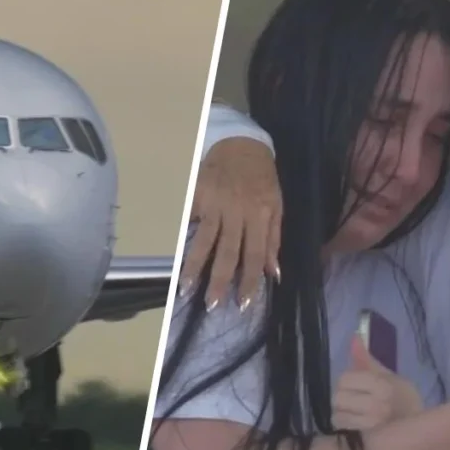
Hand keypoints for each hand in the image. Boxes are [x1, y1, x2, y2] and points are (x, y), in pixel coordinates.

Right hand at [178, 136, 280, 310]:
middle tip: (211, 305)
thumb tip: (273, 274)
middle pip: (228, 251)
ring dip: (194, 266)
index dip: (249, 280)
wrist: (242, 144)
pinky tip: (173, 256)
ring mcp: (215, 202)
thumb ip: (274, 239)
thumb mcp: (277, 206)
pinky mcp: (197, 194)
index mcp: (260, 215)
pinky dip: (181, 238)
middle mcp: (238, 211)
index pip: (255, 254)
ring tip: (185, 288)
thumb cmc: (262, 179)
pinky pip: (189, 220)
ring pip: (205, 239)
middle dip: (219, 280)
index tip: (242, 304)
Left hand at [331, 335, 422, 430]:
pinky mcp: (368, 440)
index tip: (355, 386)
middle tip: (354, 401)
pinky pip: (344, 429)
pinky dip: (346, 426)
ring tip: (355, 414)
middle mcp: (377, 404)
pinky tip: (357, 425)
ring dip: (342, 414)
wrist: (421, 430)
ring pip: (337, 415)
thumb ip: (367, 360)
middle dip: (343, 399)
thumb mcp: (388, 376)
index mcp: (382, 384)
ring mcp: (372, 425)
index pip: (345, 379)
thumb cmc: (403, 399)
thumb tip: (354, 337)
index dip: (346, 382)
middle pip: (338, 397)